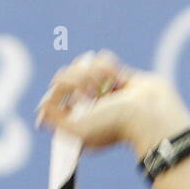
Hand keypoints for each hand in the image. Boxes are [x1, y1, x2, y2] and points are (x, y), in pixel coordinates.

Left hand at [35, 50, 189, 157]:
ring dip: (95, 75)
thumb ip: (54, 120)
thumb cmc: (113, 125)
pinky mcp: (117, 75)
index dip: (59, 91)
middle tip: (90, 94)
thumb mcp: (76, 129)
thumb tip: (41, 109)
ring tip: (106, 88)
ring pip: (85, 65)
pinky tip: (116, 79)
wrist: (148, 113)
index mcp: (77, 121)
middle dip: (77, 81)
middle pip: (67, 76)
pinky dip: (108, 67)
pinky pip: (102, 59)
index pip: (54, 96)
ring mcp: (102, 89)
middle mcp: (87, 106)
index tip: (71, 97)